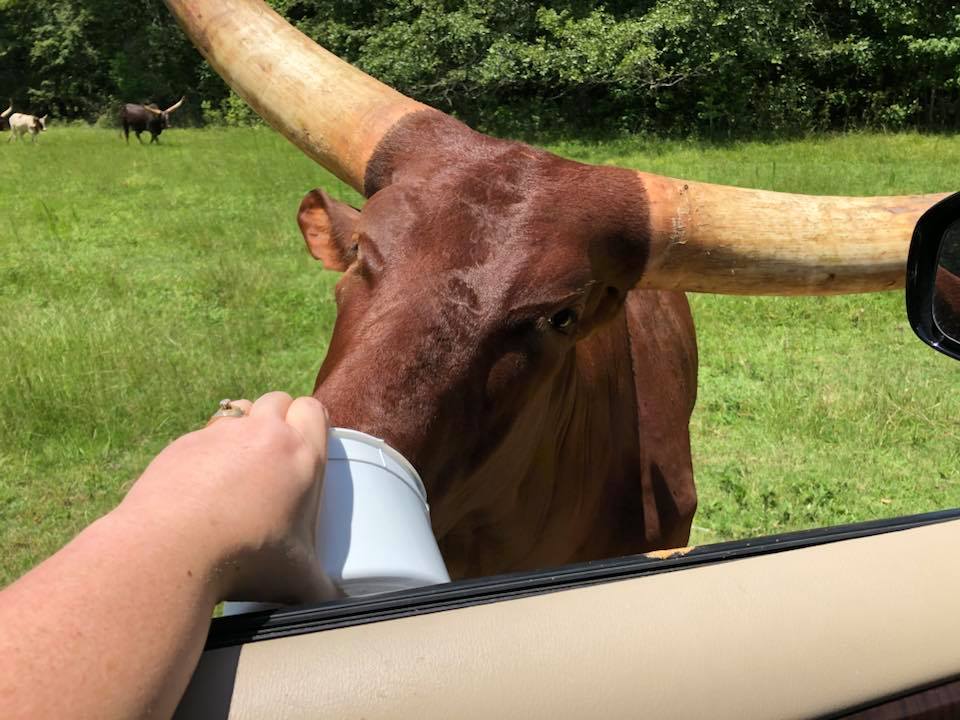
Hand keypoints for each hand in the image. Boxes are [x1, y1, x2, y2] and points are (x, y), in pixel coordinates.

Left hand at [116, 392, 336, 604]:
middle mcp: (263, 434)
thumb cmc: (244, 560)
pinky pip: (202, 434)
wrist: (170, 551)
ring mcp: (219, 434)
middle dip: (279, 419)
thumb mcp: (297, 579)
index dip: (311, 421)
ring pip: (239, 410)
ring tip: (239, 464)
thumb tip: (337, 602)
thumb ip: (323, 587)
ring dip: (243, 427)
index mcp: (302, 454)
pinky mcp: (182, 444)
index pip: (313, 409)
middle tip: (275, 457)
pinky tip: (201, 485)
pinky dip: (206, 451)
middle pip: (278, 400)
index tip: (307, 444)